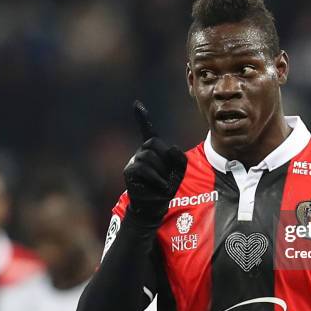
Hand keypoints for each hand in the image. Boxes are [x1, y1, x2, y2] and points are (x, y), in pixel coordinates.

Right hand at [124, 101, 186, 220]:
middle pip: (155, 144)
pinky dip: (156, 178)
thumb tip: (171, 147)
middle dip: (166, 160)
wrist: (155, 206)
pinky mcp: (129, 172)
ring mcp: (134, 161)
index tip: (136, 104)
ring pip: (149, 156)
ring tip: (162, 184)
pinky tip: (159, 187)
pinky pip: (144, 168)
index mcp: (153, 151)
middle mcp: (141, 153)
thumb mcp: (179, 172)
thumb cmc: (165, 188)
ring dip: (161, 172)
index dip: (142, 118)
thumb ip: (180, 159)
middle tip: (167, 176)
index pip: (148, 131)